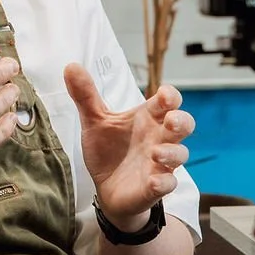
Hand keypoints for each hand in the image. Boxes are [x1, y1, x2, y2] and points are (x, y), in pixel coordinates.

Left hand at [64, 66, 192, 230]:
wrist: (106, 188)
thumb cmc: (108, 151)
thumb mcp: (95, 121)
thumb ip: (85, 96)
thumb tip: (70, 66)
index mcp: (148, 118)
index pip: (169, 101)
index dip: (170, 96)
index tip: (163, 94)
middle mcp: (159, 138)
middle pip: (184, 125)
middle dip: (182, 121)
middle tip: (171, 120)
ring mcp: (160, 163)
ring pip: (180, 154)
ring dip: (172, 152)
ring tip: (155, 152)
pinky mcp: (155, 187)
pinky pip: (168, 184)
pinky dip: (164, 182)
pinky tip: (154, 182)